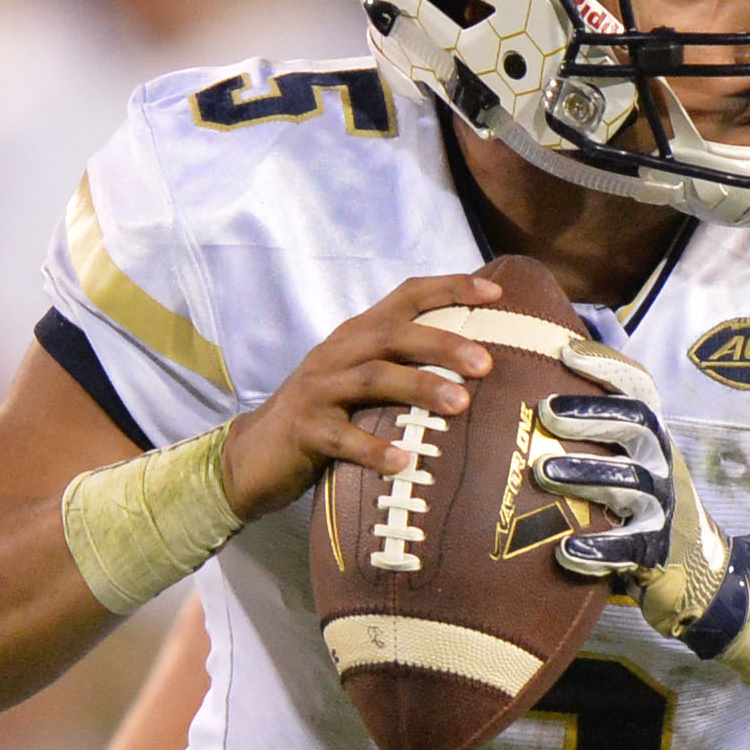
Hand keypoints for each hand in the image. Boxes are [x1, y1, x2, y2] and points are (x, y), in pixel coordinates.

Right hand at [219, 274, 500, 517]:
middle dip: (443, 344)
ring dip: (419, 387)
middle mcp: (338, 353)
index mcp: (357, 335)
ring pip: (372, 378)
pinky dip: (373, 449)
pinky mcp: (304, 430)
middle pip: (393, 334)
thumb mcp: (363, 381)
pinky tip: (404, 461)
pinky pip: (341, 437)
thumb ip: (406, 366)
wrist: (254, 453)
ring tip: (461, 405)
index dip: (449, 288)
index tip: (495, 294)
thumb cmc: (326, 415)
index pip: (406, 296)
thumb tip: (482, 369)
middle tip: (487, 364)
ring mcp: (318, 390)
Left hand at [530, 339, 749, 657]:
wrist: (694, 567)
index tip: (565, 352)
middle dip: (591, 415)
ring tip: (543, 473)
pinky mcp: (658, 549)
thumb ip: (596, 432)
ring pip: (631, 481)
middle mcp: (662, 462)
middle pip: (636, 425)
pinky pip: (630, 547)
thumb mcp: (629, 460)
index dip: (606, 367)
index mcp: (651, 436)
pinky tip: (566, 552)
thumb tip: (532, 390)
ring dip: (587, 474)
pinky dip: (598, 550)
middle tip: (544, 413)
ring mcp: (663, 505)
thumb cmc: (641, 505)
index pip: (637, 389)